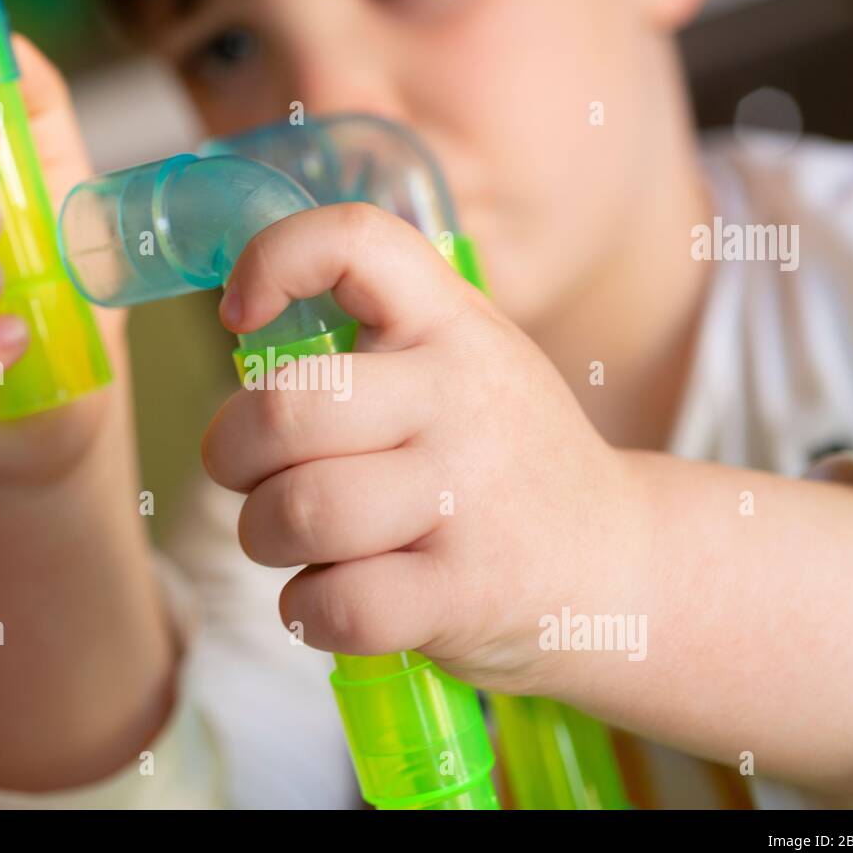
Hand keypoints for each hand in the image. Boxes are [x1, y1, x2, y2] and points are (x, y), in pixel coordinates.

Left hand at [201, 203, 650, 693]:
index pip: (353, 241)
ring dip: (264, 537)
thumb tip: (241, 328)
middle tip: (249, 474)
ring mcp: (468, 499)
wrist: (620, 563)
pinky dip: (304, 611)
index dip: (272, 261)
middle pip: (285, 409)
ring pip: (297, 513)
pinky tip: (331, 597)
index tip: (239, 318)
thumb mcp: (466, 362)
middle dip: (232, 452)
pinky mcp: (464, 594)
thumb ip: (375, 335)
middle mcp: (462, 398)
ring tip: (295, 541)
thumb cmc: (502, 458)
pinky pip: (330, 605)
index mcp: (452, 324)